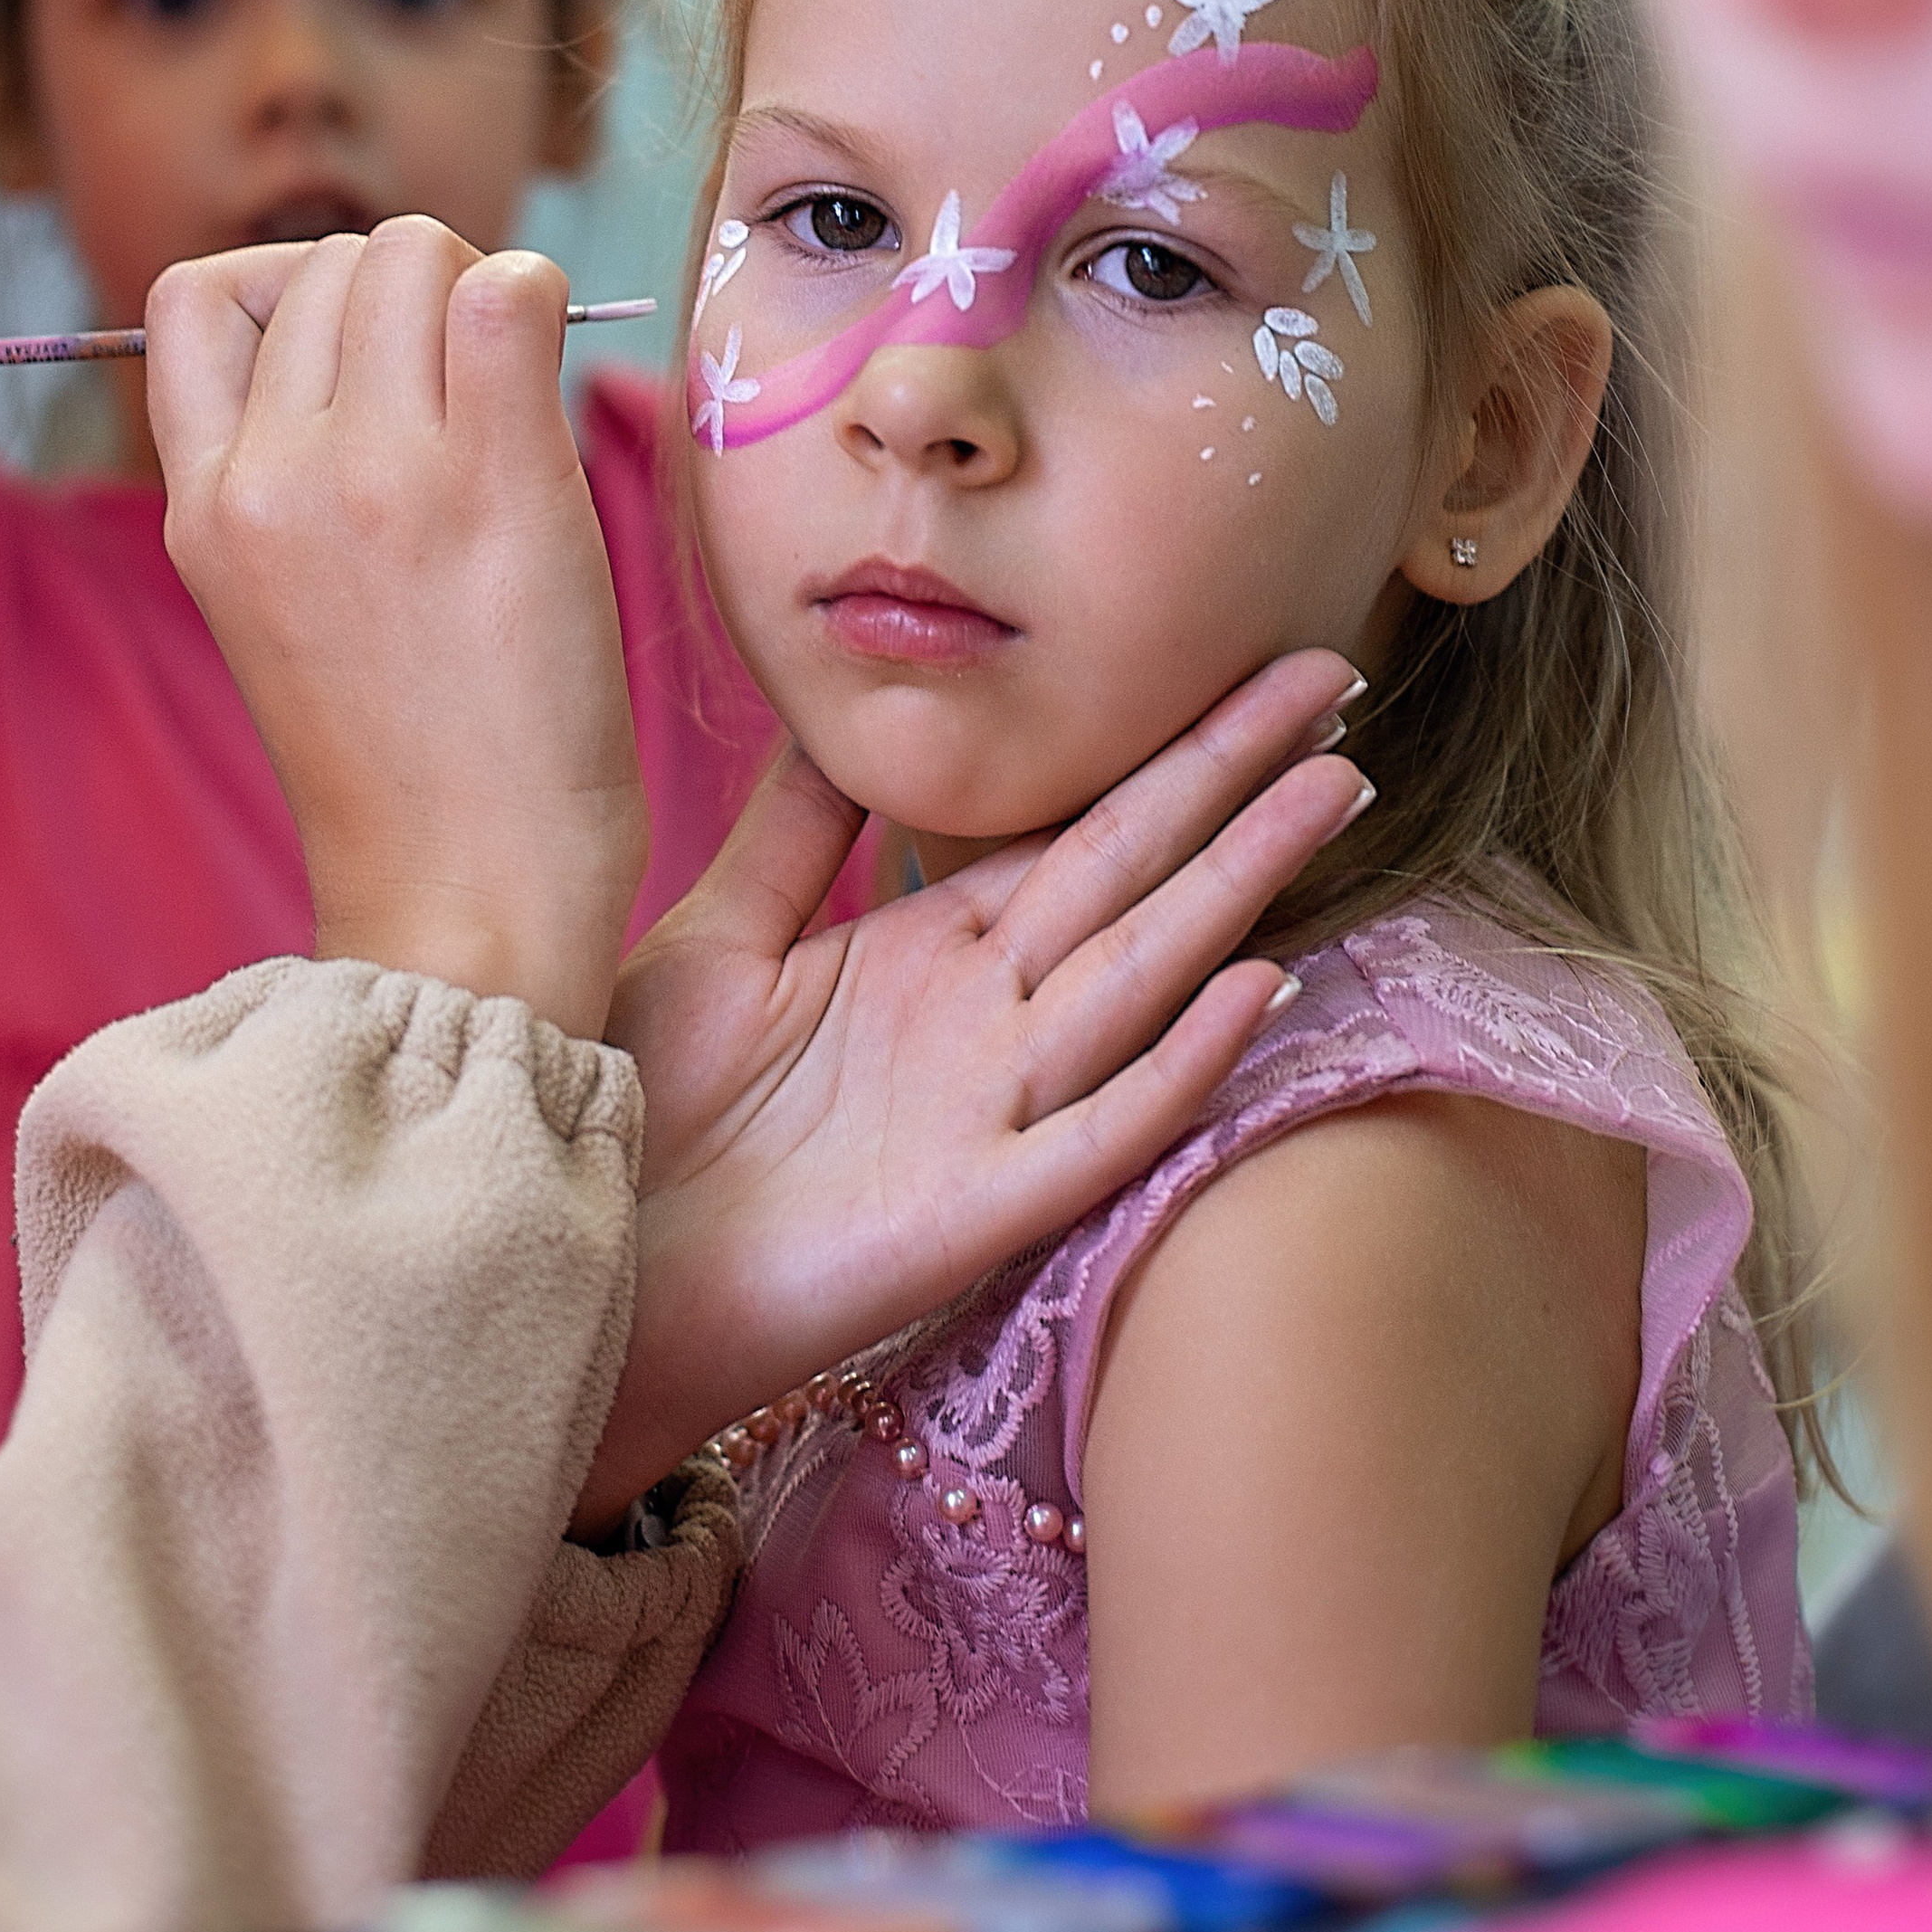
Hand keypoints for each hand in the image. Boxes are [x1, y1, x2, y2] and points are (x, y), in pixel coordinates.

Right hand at [146, 223, 648, 1043]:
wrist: (470, 894)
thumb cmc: (419, 762)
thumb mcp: (290, 608)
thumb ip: (297, 477)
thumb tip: (379, 333)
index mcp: (203, 508)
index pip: (191, 298)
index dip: (291, 288)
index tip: (369, 357)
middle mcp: (269, 478)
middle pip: (324, 261)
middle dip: (410, 287)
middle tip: (476, 379)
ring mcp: (372, 475)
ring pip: (412, 254)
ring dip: (481, 286)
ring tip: (520, 388)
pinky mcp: (488, 484)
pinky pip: (506, 292)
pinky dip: (544, 296)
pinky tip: (561, 372)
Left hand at [572, 651, 1373, 1529]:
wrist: (597, 1261)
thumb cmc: (646, 1107)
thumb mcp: (720, 935)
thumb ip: (795, 832)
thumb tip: (840, 708)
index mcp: (930, 951)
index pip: (1078, 831)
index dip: (1162, 752)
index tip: (1250, 670)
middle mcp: (984, 1020)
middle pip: (1133, 874)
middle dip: (1232, 781)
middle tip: (1334, 681)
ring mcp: (993, 1112)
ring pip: (1143, 975)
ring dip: (1238, 884)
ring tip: (1331, 790)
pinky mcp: (976, 1209)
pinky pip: (1100, 1130)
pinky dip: (1179, 1064)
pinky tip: (1255, 988)